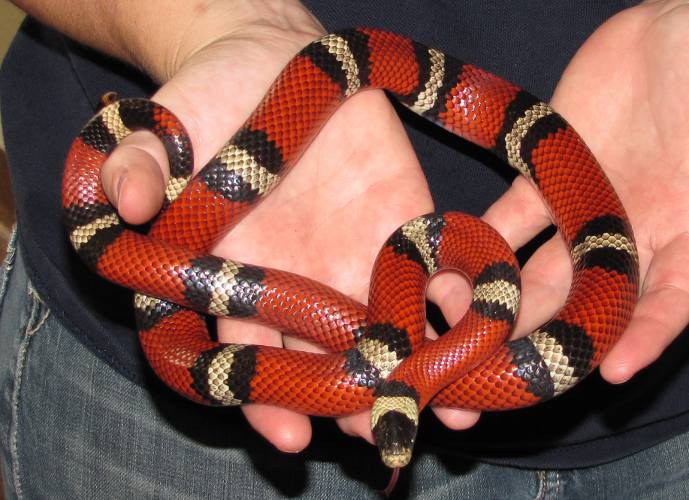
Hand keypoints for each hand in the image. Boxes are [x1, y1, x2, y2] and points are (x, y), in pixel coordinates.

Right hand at [96, 1, 477, 451]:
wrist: (270, 56)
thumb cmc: (207, 102)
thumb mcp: (164, 133)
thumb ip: (141, 168)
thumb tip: (123, 201)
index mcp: (238, 280)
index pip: (248, 358)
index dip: (265, 398)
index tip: (290, 435)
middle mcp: (301, 283)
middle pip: (330, 362)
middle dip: (357, 400)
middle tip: (384, 432)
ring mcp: (356, 259)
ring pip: (387, 332)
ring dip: (419, 369)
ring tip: (453, 406)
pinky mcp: (403, 223)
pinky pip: (431, 271)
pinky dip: (457, 298)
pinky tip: (480, 320)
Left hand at [463, 0, 688, 383]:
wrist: (686, 24)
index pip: (671, 297)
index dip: (647, 335)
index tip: (614, 370)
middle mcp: (633, 231)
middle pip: (591, 301)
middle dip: (553, 338)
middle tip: (512, 369)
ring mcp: (585, 206)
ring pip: (541, 269)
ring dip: (504, 299)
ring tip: (462, 322)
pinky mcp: (549, 171)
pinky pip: (512, 213)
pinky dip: (484, 237)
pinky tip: (447, 259)